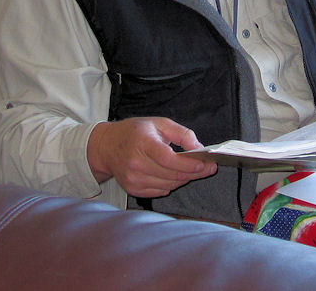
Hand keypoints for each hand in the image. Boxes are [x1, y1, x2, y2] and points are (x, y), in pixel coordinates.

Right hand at [86, 117, 216, 196]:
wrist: (107, 147)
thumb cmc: (135, 132)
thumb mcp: (160, 123)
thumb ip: (182, 134)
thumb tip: (199, 149)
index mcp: (143, 143)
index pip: (169, 159)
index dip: (189, 164)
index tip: (205, 164)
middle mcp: (136, 164)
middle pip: (172, 175)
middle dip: (194, 173)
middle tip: (208, 168)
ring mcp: (133, 179)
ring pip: (169, 185)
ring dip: (184, 179)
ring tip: (192, 170)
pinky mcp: (133, 189)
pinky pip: (161, 191)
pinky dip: (172, 184)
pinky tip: (173, 174)